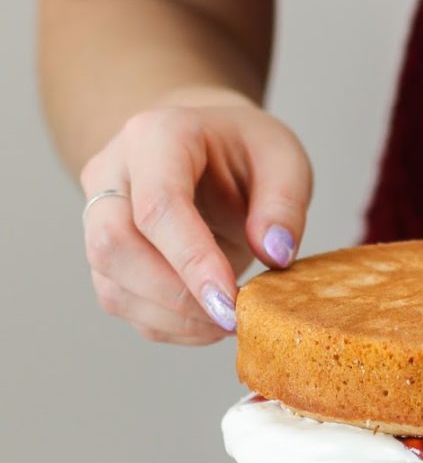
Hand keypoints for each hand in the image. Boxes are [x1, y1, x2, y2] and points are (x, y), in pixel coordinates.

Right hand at [80, 95, 312, 343]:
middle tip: (233, 317)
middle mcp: (111, 173)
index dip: (192, 261)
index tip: (231, 303)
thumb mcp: (282, 157)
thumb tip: (275, 253)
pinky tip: (207, 321)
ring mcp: (98, 217)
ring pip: (112, 284)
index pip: (157, 205)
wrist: (206, 149)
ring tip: (227, 320)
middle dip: (176, 296)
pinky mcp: (105, 257)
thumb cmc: (243, 151)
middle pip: (115, 246)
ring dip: (174, 319)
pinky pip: (123, 304)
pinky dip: (168, 326)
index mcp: (155, 136)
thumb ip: (284, 202)